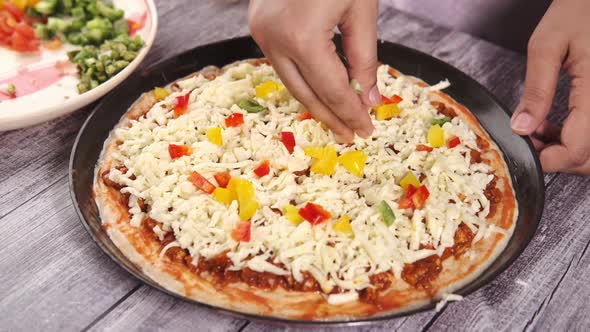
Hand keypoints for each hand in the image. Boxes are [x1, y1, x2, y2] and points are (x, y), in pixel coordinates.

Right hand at [248, 0, 378, 141]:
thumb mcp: (361, 9)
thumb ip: (365, 58)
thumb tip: (368, 100)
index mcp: (302, 37)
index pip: (331, 90)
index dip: (350, 114)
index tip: (365, 130)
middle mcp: (273, 39)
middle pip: (305, 93)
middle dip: (330, 117)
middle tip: (350, 135)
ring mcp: (261, 31)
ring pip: (290, 80)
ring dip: (315, 99)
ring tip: (337, 117)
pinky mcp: (258, 24)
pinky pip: (282, 60)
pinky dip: (303, 76)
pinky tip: (320, 88)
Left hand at [511, 0, 589, 174]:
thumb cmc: (579, 11)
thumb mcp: (547, 46)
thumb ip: (536, 90)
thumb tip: (521, 128)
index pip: (577, 148)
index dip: (547, 160)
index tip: (522, 152)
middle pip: (589, 159)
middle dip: (557, 160)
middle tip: (526, 145)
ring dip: (566, 153)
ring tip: (536, 135)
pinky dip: (574, 140)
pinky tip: (549, 128)